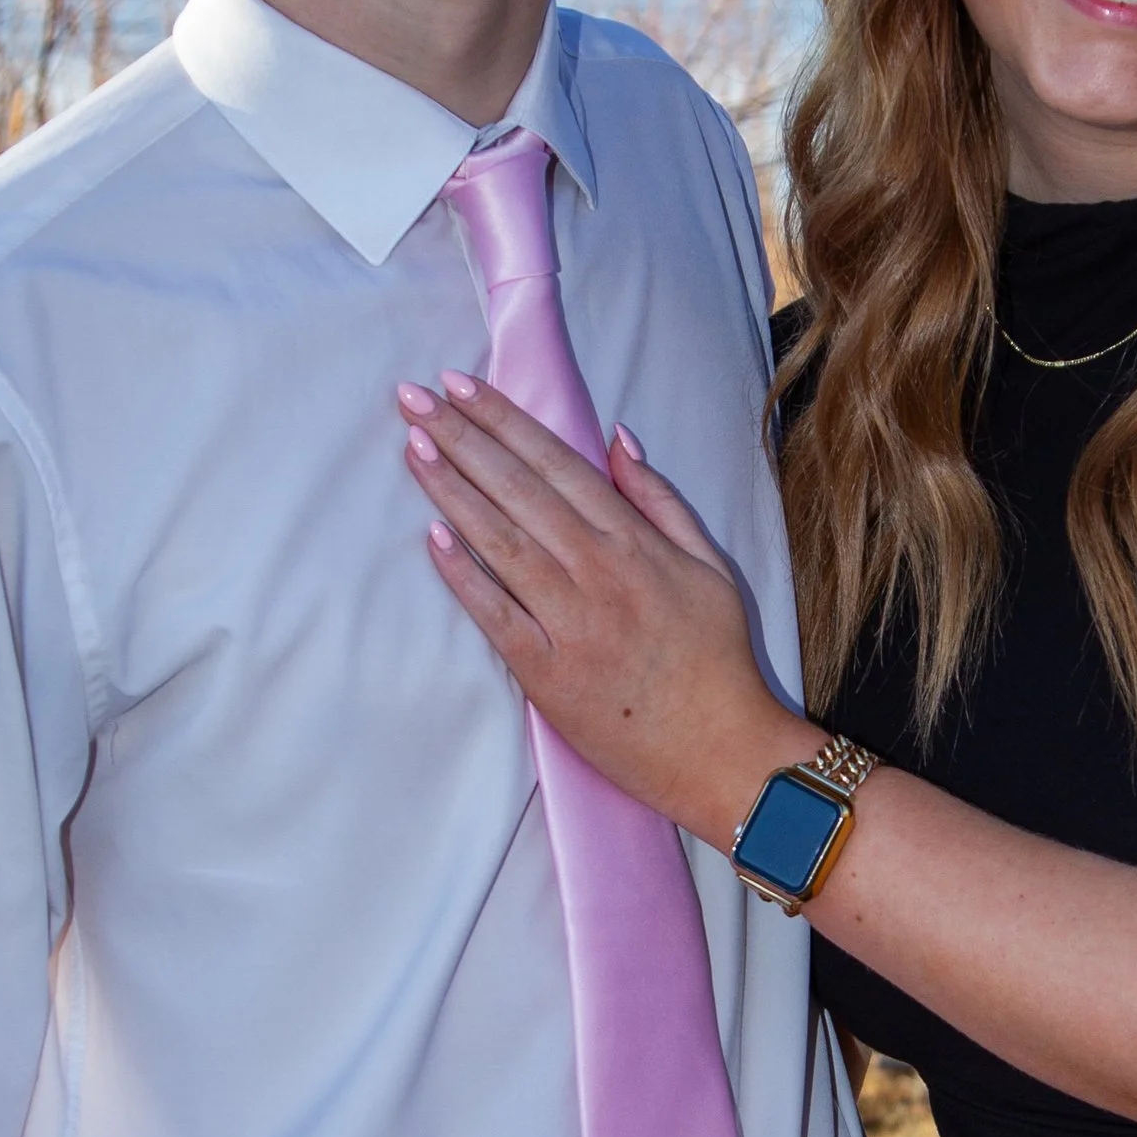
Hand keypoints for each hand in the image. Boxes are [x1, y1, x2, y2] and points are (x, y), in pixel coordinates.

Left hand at [400, 375, 800, 838]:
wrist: (724, 751)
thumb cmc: (718, 660)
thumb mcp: (709, 566)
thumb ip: (660, 500)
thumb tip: (617, 439)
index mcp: (634, 542)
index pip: (556, 463)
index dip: (503, 420)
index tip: (460, 384)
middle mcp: (598, 572)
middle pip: (517, 489)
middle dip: (461, 437)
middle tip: (414, 397)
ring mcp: (570, 623)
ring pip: (499, 541)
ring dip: (451, 490)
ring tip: (412, 446)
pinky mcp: (548, 675)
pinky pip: (496, 616)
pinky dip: (463, 576)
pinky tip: (431, 537)